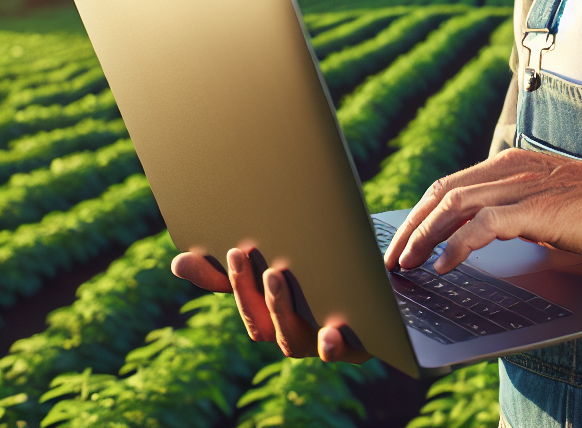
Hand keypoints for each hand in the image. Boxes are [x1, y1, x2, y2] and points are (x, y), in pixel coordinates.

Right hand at [171, 247, 371, 363]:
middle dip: (249, 290)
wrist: (383, 282)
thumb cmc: (323, 271)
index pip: (244, 305)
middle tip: (244, 254)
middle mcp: (293, 334)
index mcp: (274, 315)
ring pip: (293, 339)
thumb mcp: (283, 260)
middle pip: (263, 323)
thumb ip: (232, 270)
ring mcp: (322, 341)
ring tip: (276, 275)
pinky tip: (330, 332)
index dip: (233, 283)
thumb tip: (178, 262)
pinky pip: (343, 352)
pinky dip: (333, 346)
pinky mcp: (357, 344)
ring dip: (280, 309)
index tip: (230, 249)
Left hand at [383, 148, 581, 273]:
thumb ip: (516, 213)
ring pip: (453, 206)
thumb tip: (481, 238)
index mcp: (512, 162)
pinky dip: (455, 246)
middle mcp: (511, 167)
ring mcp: (522, 186)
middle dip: (411, 225)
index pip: (451, 184)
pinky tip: (442, 265)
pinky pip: (481, 226)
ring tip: (405, 263)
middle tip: (391, 256)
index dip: (421, 212)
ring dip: (423, 237)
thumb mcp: (547, 206)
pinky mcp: (534, 209)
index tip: (403, 237)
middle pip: (443, 191)